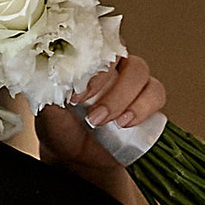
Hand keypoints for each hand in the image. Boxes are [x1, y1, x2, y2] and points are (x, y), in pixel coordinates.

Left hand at [38, 55, 165, 204]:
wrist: (74, 156)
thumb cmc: (61, 126)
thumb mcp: (48, 110)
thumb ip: (50, 90)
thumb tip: (53, 75)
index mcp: (90, 58)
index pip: (99, 48)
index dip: (92, 72)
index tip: (77, 97)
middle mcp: (114, 65)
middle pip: (125, 62)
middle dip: (112, 92)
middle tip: (93, 117)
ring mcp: (133, 82)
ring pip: (142, 76)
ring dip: (127, 101)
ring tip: (110, 123)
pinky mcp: (146, 102)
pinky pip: (156, 95)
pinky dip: (144, 108)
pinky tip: (126, 122)